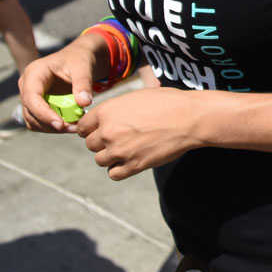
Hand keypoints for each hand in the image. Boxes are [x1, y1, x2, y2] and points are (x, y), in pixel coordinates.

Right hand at [18, 40, 99, 132]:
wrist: (78, 59)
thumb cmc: (79, 60)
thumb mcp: (83, 68)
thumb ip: (83, 84)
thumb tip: (84, 103)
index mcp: (34, 73)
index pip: (31, 98)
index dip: (43, 114)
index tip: (61, 125)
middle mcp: (26, 85)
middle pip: (30, 112)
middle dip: (50, 123)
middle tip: (73, 128)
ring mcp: (29, 96)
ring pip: (33, 120)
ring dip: (52, 128)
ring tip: (74, 127)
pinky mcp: (35, 105)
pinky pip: (39, 122)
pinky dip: (52, 127)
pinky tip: (69, 125)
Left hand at [77, 88, 201, 179]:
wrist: (189, 118)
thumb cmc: (167, 102)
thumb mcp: (136, 97)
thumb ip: (115, 109)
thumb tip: (104, 118)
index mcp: (107, 111)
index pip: (82, 127)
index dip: (91, 128)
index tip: (99, 130)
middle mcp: (108, 131)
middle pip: (90, 145)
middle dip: (102, 142)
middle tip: (119, 138)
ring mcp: (120, 150)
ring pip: (100, 160)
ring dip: (111, 156)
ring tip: (127, 149)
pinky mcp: (133, 166)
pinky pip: (114, 174)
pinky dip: (119, 169)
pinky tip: (131, 160)